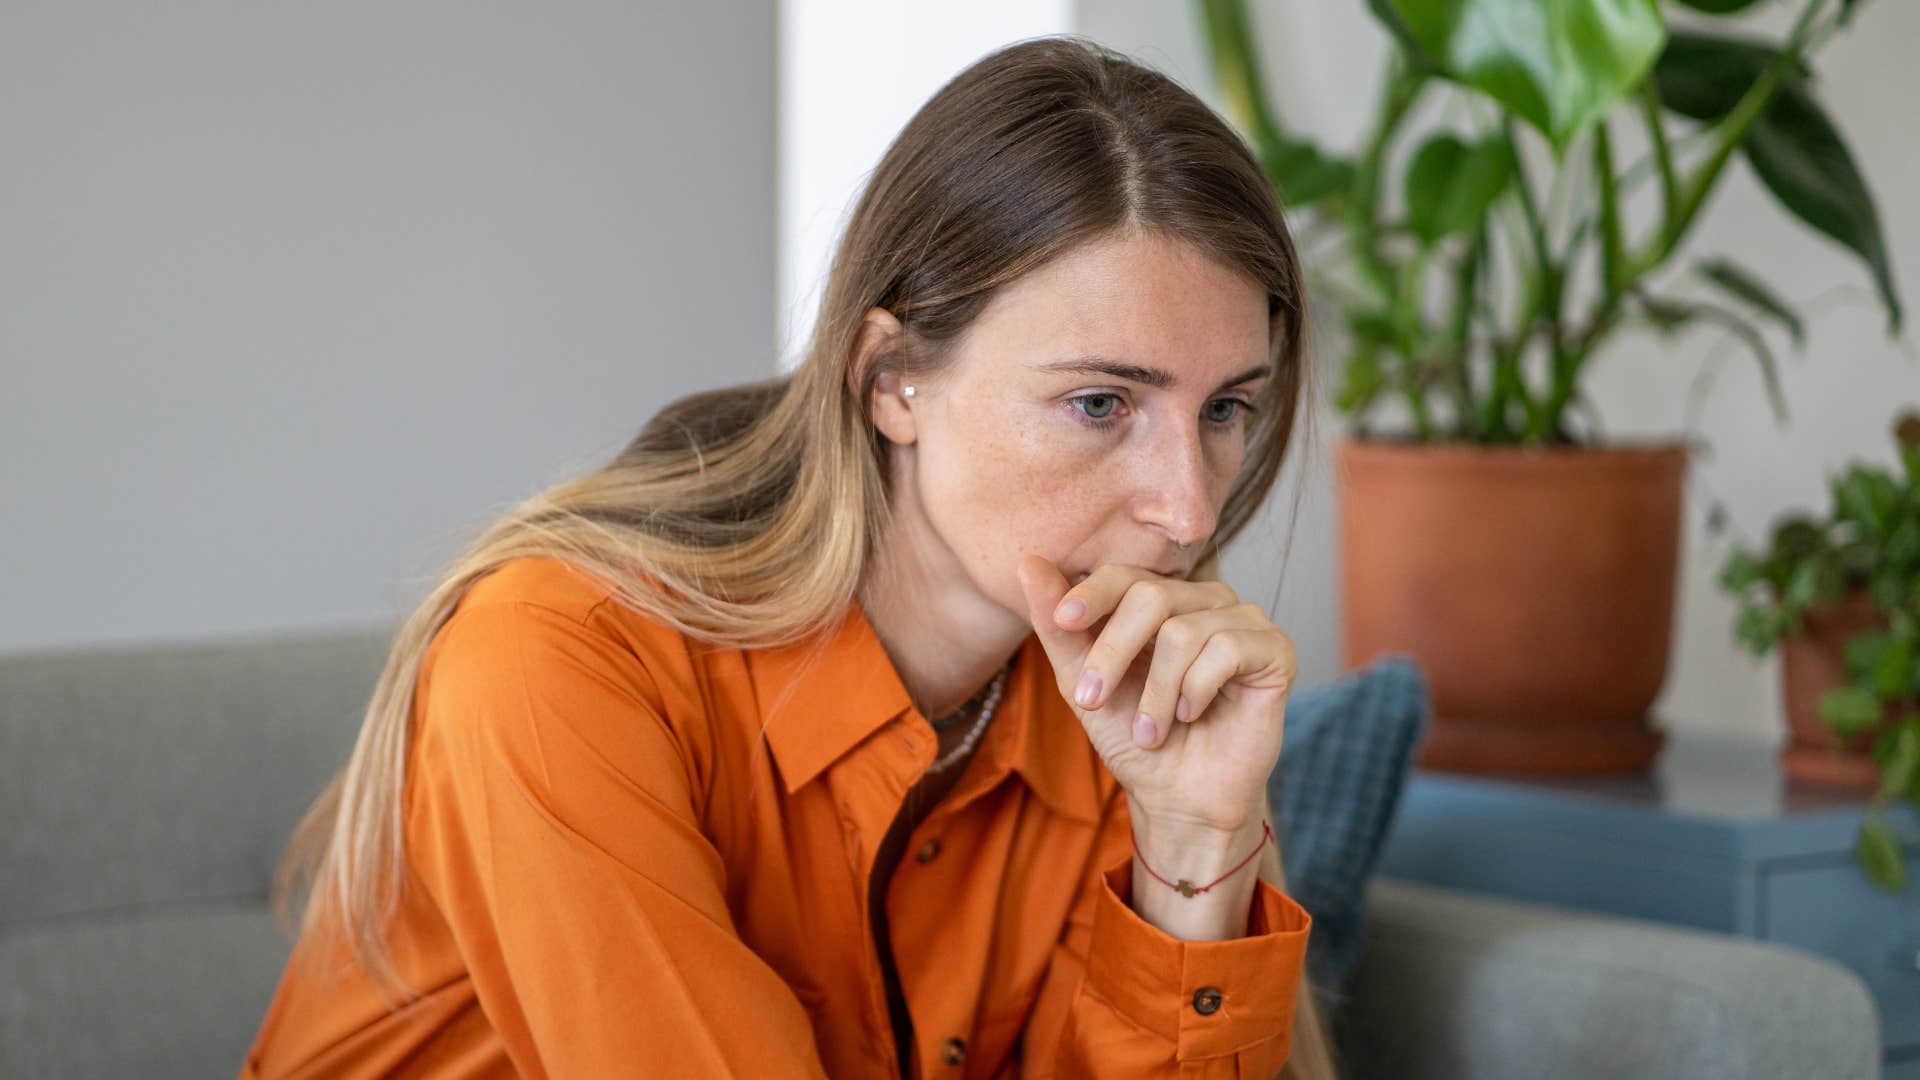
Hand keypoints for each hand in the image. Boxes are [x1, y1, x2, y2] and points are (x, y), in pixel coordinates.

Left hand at [1013, 554, 1296, 834]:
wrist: (1179, 798)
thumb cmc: (1133, 738)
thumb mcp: (1083, 683)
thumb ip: (1058, 627)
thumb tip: (1028, 561)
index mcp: (1161, 600)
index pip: (1124, 575)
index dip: (1092, 594)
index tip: (1063, 621)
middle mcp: (1205, 600)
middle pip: (1151, 596)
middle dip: (1112, 653)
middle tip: (1092, 702)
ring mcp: (1244, 621)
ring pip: (1184, 631)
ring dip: (1155, 692)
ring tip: (1151, 731)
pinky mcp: (1275, 650)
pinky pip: (1227, 648)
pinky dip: (1196, 691)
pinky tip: (1193, 716)